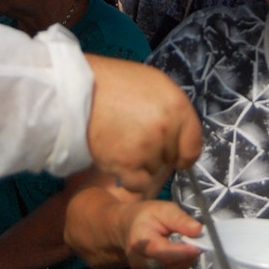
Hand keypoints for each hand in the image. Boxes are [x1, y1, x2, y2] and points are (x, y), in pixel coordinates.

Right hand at [84, 55, 201, 192]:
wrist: (75, 91)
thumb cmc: (114, 83)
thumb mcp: (154, 84)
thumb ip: (173, 111)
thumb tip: (180, 135)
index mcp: (177, 106)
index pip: (193, 147)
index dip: (182, 152)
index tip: (173, 153)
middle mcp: (166, 128)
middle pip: (171, 159)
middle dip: (158, 153)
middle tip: (135, 138)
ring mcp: (146, 148)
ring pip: (154, 171)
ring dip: (141, 164)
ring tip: (122, 143)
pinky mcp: (126, 164)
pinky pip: (138, 184)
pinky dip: (130, 178)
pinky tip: (119, 162)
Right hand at [120, 200, 202, 268]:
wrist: (129, 229)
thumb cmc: (148, 217)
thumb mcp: (164, 209)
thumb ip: (180, 219)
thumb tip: (198, 230)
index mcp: (139, 240)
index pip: (161, 251)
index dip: (182, 252)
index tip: (199, 247)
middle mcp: (137, 261)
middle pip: (170, 265)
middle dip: (187, 255)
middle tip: (195, 242)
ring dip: (185, 262)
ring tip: (183, 246)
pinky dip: (179, 268)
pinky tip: (176, 256)